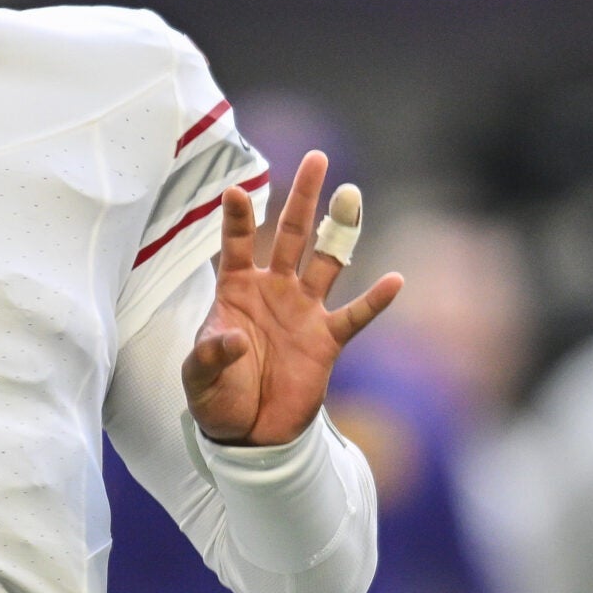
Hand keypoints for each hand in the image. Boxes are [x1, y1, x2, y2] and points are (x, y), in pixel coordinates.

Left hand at [186, 150, 403, 446]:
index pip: (236, 244)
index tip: (235, 189)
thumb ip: (209, 354)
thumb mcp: (198, 377)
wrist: (248, 434)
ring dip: (341, 231)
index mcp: (235, 290)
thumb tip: (234, 337)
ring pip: (327, 261)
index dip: (237, 218)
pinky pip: (355, 315)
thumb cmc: (217, 397)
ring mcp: (303, 311)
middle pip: (290, 234)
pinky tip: (394, 281)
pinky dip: (375, 301)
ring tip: (353, 197)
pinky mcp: (327, 340)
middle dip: (302, 198)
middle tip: (317, 158)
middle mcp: (273, 290)